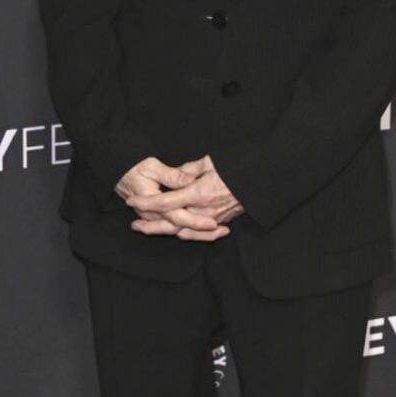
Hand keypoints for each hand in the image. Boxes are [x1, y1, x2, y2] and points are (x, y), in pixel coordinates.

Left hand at [117, 154, 242, 239]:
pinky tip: (175, 233)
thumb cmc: (238, 167)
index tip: (132, 201)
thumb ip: (189, 170)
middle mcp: (204, 210)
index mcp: (199, 193)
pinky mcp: (221, 221)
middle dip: (150, 226)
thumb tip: (176, 175)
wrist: (262, 180)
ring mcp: (213, 218)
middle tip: (134, 226)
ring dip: (164, 232)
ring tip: (147, 231)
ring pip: (183, 231)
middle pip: (171, 223)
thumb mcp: (211, 161)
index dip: (147, 203)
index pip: (166, 202)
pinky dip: (185, 234)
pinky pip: (198, 233)